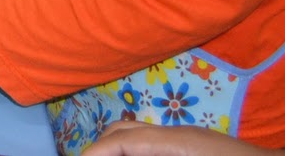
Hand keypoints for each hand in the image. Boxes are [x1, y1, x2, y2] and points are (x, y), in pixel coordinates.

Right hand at [85, 123, 269, 154]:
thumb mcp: (183, 154)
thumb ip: (146, 152)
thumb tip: (118, 148)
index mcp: (174, 142)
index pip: (120, 140)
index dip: (93, 153)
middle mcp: (175, 134)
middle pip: (120, 131)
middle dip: (96, 148)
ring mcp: (184, 139)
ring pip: (133, 135)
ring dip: (113, 149)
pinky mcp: (191, 146)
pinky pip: (149, 143)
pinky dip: (131, 152)